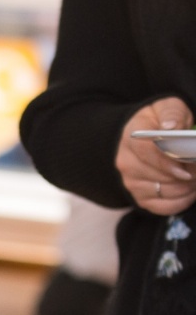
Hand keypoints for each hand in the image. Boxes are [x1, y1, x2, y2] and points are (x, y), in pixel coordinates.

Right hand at [116, 98, 195, 214]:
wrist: (144, 136)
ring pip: (163, 191)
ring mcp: (131, 182)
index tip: (186, 166)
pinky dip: (181, 202)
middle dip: (184, 175)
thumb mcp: (167, 108)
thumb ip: (172, 114)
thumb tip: (170, 127)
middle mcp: (126, 163)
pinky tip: (191, 191)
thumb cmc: (160, 122)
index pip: (148, 153)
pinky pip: (161, 207)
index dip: (169, 162)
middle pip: (157, 175)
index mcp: (132, 139)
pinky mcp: (139, 197)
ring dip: (186, 188)